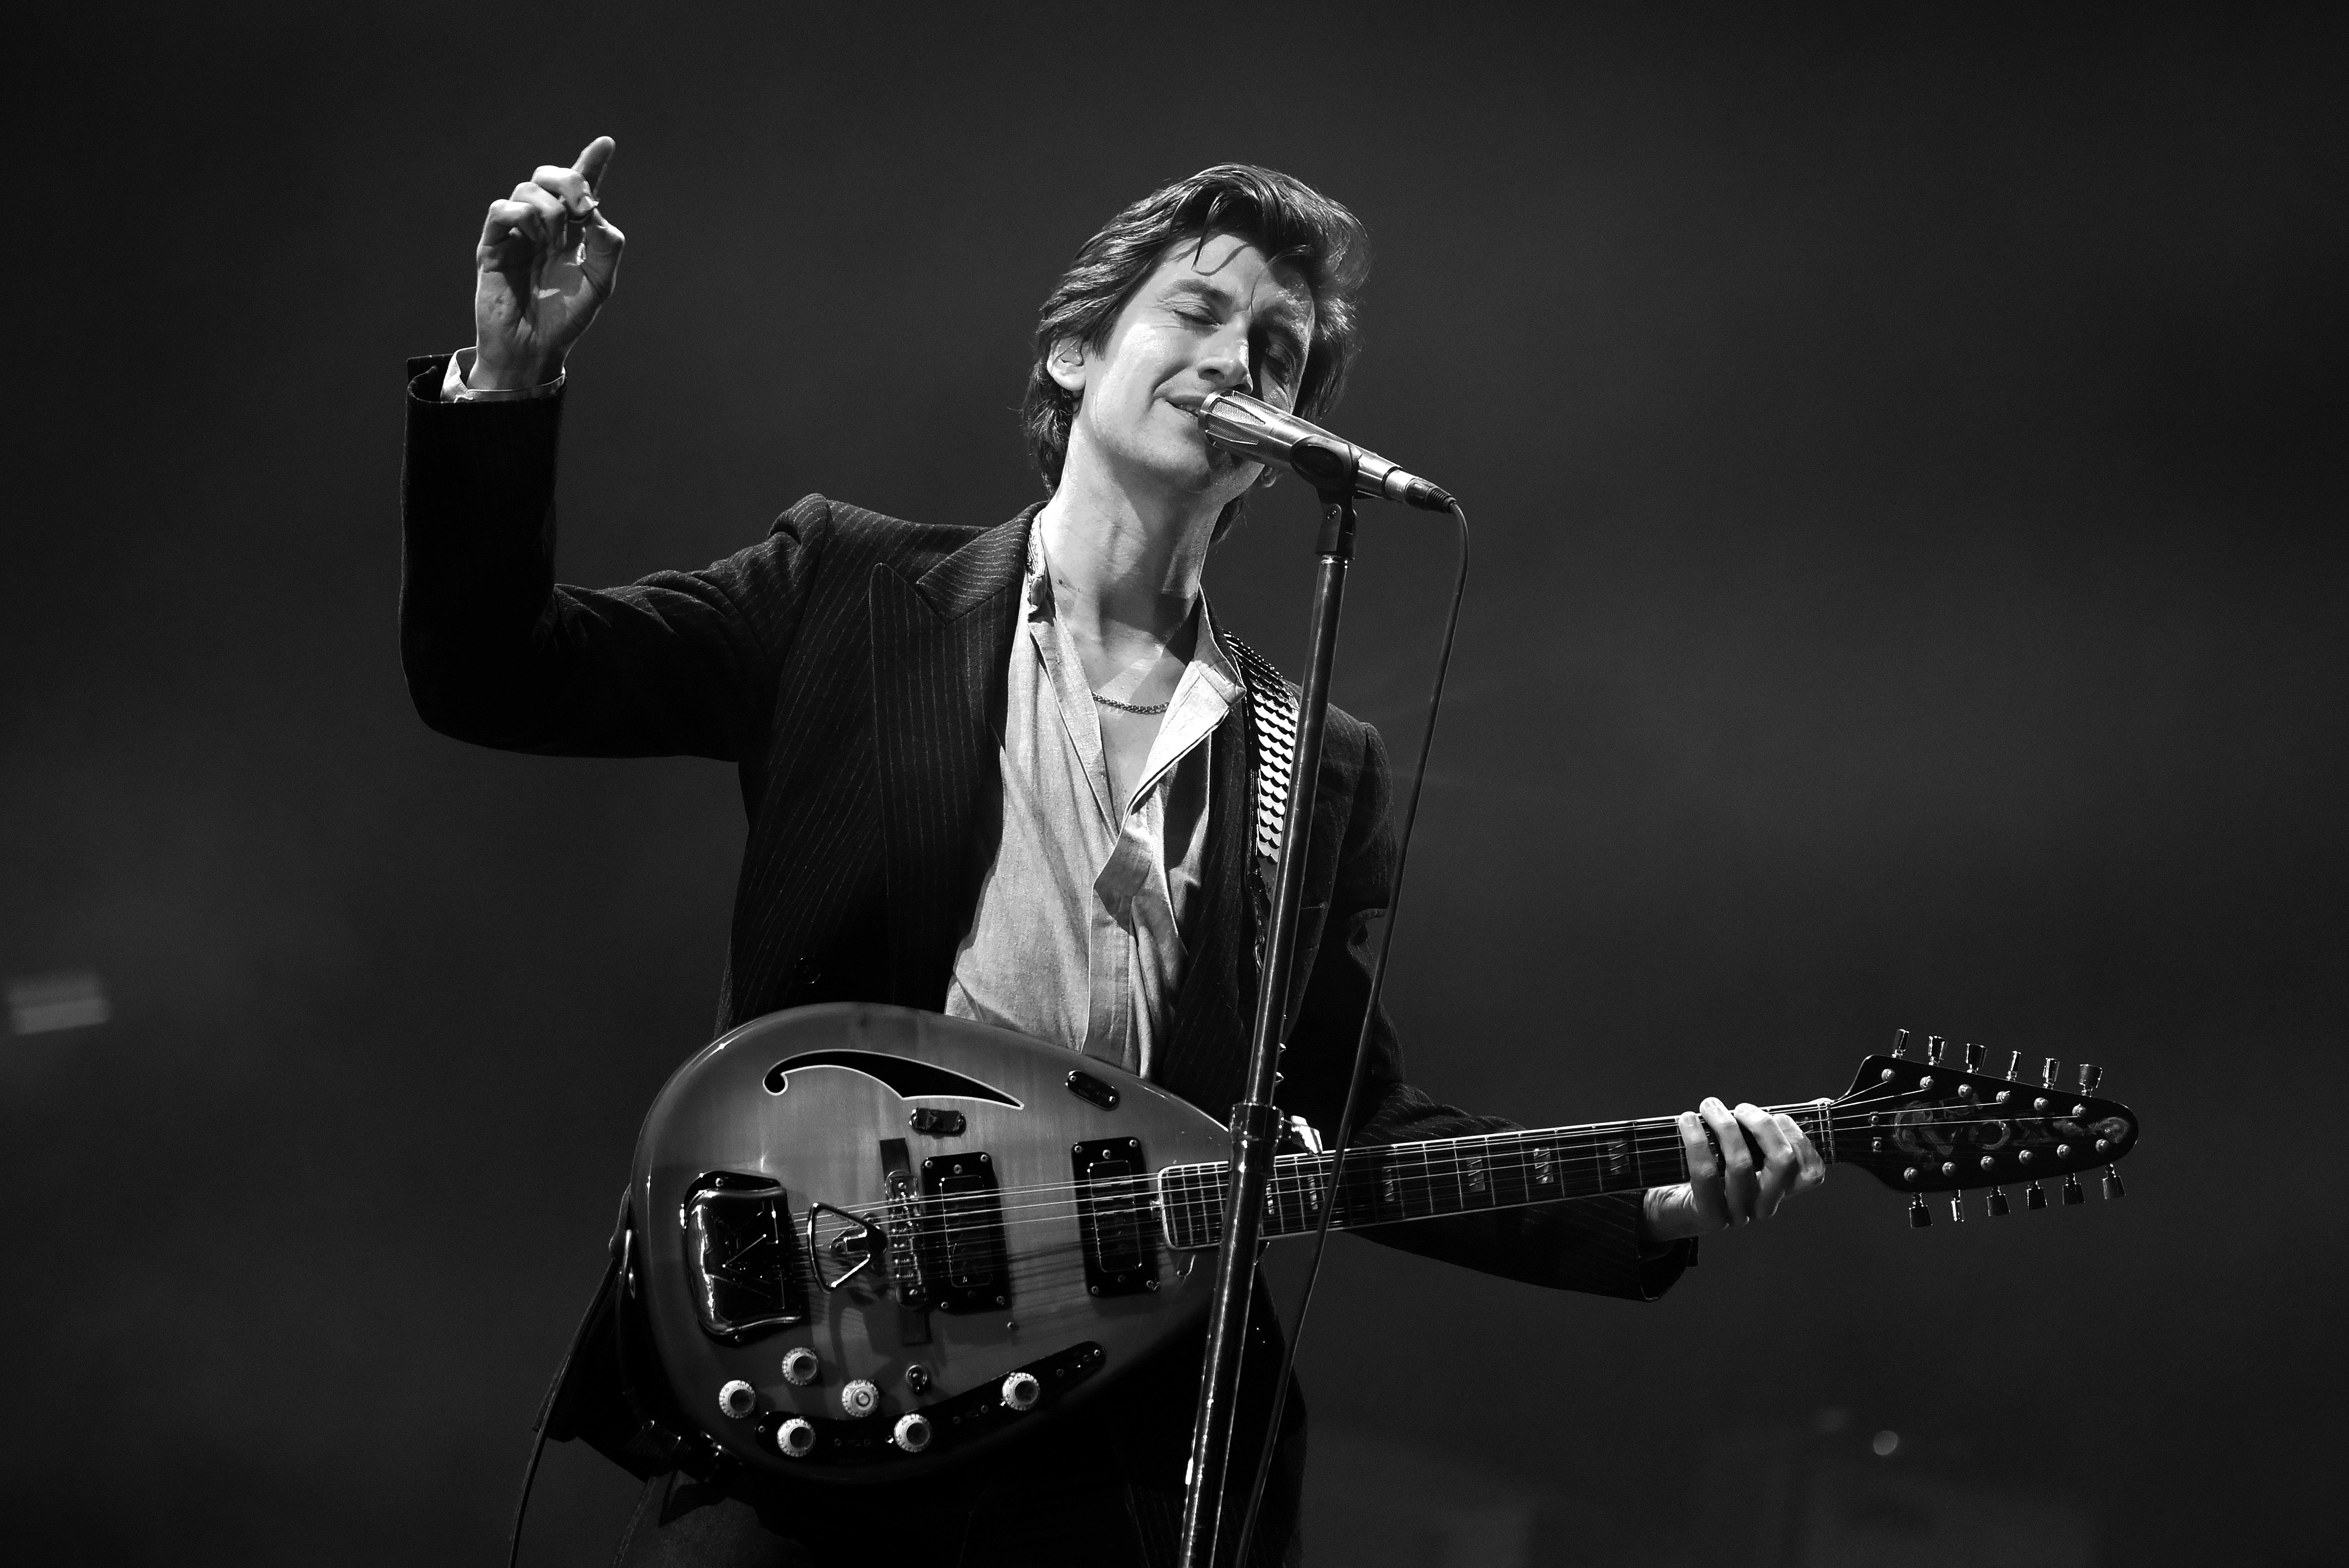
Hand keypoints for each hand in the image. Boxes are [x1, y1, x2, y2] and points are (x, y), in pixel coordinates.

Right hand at [471, 136, 624, 389]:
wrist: (535, 346)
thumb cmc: (566, 317)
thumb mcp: (599, 283)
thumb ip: (606, 247)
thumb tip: (599, 215)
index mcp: (572, 231)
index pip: (581, 188)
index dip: (591, 163)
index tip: (606, 143)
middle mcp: (543, 225)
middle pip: (550, 176)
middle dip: (571, 181)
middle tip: (584, 208)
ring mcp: (517, 232)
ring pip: (528, 190)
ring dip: (549, 209)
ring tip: (554, 242)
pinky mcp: (493, 243)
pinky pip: (501, 209)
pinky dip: (521, 216)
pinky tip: (533, 238)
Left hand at [1642, 1097, 1825, 1240]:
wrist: (1672, 1208)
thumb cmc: (1713, 1171)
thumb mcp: (1746, 1151)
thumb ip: (1772, 1132)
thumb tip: (1820, 1104)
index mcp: (1780, 1192)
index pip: (1811, 1172)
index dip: (1799, 1136)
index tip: (1776, 1115)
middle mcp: (1764, 1206)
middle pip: (1783, 1162)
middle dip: (1763, 1124)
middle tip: (1740, 1108)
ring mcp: (1738, 1215)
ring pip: (1742, 1164)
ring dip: (1724, 1125)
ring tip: (1709, 1106)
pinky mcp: (1708, 1216)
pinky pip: (1705, 1174)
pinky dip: (1696, 1140)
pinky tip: (1687, 1120)